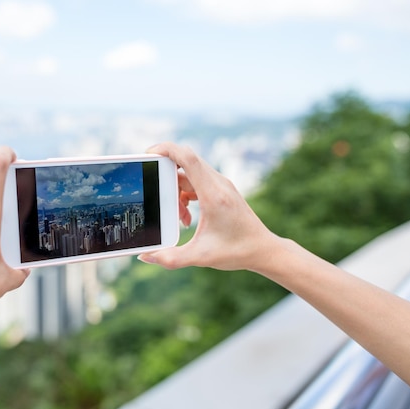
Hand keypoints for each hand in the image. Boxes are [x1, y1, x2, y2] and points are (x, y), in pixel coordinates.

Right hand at [139, 142, 278, 271]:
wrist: (264, 249)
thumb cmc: (236, 252)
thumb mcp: (200, 257)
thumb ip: (171, 259)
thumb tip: (145, 256)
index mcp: (213, 194)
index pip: (187, 158)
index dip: (165, 150)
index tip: (147, 155)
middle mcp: (218, 183)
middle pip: (184, 163)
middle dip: (165, 178)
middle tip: (162, 202)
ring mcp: (221, 184)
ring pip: (189, 174)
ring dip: (176, 191)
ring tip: (181, 217)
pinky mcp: (221, 190)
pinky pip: (196, 181)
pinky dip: (185, 194)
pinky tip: (188, 216)